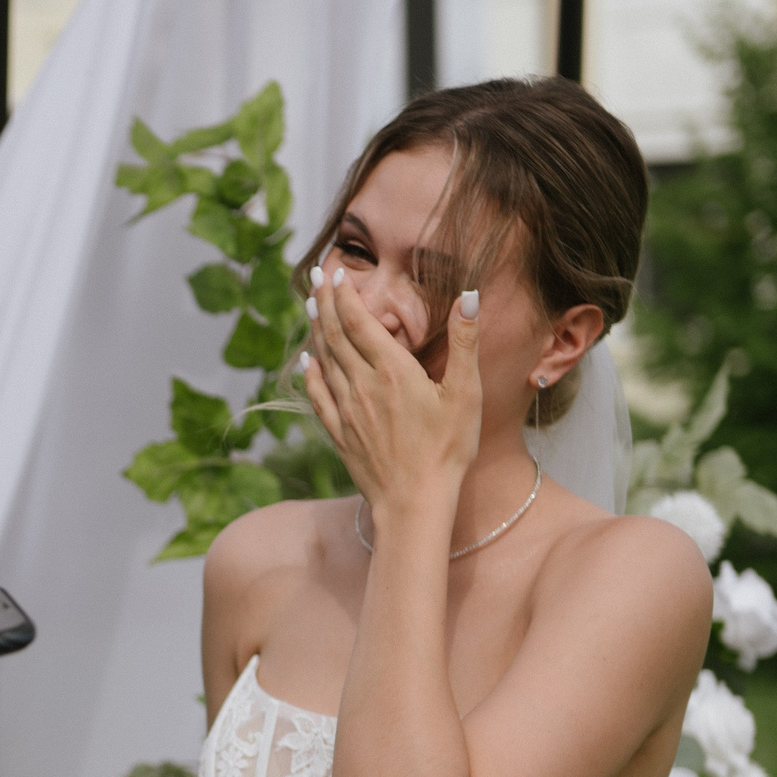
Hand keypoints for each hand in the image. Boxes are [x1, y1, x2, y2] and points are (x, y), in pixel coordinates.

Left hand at [302, 270, 480, 520]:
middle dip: (325, 302)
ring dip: (316, 330)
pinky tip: (307, 361)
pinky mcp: (340, 434)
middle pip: (336, 335)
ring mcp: (347, 411)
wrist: (414, 503)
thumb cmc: (447, 450)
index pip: (360, 322)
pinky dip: (311, 373)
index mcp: (392, 371)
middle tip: (315, 275)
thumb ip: (465, 342)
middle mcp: (362, 386)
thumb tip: (468, 295)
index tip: (336, 272)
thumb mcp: (465, 394)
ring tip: (311, 306)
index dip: (345, 295)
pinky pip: (318, 396)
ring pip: (324, 361)